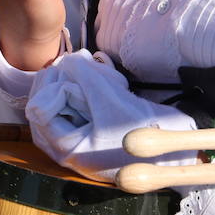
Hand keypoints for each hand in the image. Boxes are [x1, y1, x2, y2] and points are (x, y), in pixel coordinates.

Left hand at [26, 49, 197, 181]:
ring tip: (88, 75)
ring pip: (58, 113)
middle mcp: (67, 153)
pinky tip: (98, 87)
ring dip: (69, 91)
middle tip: (74, 66)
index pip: (39, 109)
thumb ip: (82, 76)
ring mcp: (79, 150)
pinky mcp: (92, 144)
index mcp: (66, 148)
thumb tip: (66, 61)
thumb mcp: (109, 97)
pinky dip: (79, 100)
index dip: (54, 84)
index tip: (74, 69)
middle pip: (43, 112)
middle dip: (57, 85)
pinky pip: (72, 117)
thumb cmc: (141, 129)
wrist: (174, 152)